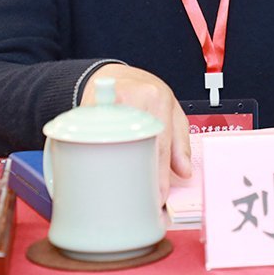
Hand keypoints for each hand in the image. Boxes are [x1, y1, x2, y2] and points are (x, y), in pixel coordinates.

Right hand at [80, 64, 191, 202]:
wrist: (116, 75)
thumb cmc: (145, 92)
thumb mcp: (171, 107)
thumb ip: (181, 139)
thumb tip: (184, 170)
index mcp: (158, 99)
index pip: (161, 144)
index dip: (160, 175)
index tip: (159, 197)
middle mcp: (135, 98)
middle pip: (138, 147)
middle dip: (140, 178)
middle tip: (141, 200)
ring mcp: (110, 102)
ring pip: (114, 143)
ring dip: (118, 170)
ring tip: (122, 193)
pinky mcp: (88, 110)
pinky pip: (93, 138)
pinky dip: (96, 156)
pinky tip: (100, 171)